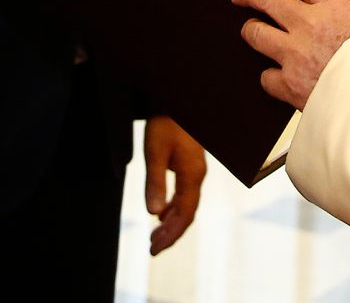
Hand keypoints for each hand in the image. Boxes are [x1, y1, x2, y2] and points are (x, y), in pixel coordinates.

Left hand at [143, 116, 205, 255]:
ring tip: (155, 236)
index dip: (170, 235)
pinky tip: (163, 213)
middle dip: (171, 234)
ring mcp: (195, 170)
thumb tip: (153, 214)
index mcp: (192, 176)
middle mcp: (197, 176)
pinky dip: (173, 208)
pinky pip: (185, 194)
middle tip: (152, 249)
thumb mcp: (155, 152)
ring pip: (186, 205)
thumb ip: (155, 182)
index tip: (154, 250)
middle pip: (187, 213)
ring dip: (171, 223)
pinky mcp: (190, 164)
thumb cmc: (166, 122)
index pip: (183, 215)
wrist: (179, 98)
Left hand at [231, 0, 349, 109]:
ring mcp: (295, 54)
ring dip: (251, 29)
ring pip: (255, 33)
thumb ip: (338, 16)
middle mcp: (309, 24)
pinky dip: (271, 77)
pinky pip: (267, 77)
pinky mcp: (289, 84)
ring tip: (251, 29)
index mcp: (334, 5)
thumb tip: (317, 10)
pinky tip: (276, 76)